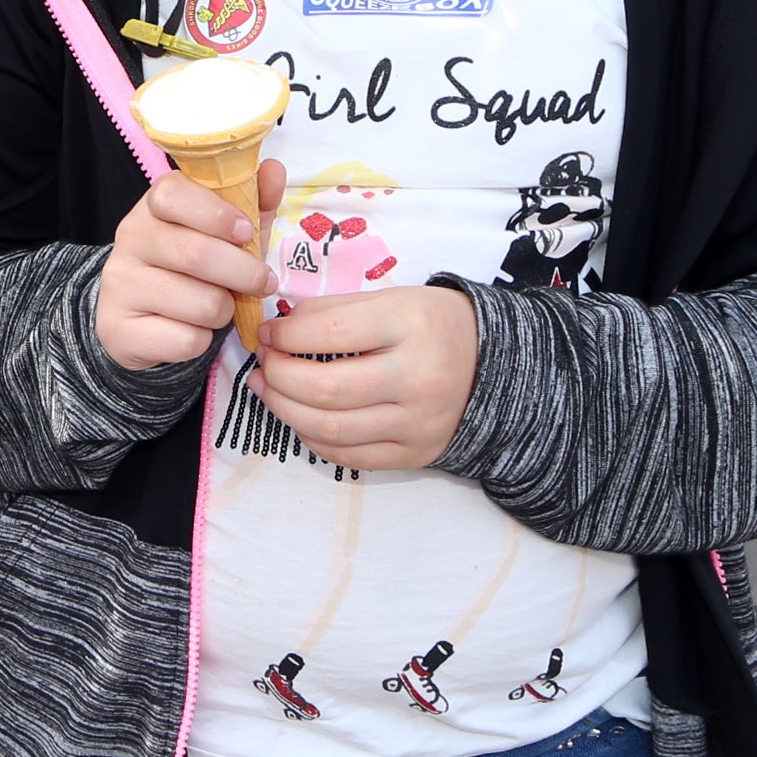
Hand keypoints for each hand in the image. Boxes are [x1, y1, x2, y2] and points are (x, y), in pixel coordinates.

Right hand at [93, 159, 286, 370]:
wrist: (137, 320)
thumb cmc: (192, 268)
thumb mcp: (224, 232)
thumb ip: (251, 201)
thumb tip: (274, 168)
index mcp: (152, 208)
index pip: (172, 194)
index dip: (216, 213)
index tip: (245, 232)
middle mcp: (130, 240)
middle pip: (196, 254)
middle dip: (245, 273)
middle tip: (263, 283)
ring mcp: (121, 285)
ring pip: (200, 303)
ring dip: (226, 311)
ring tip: (220, 306)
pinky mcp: (121, 329)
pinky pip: (187, 340)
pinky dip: (204, 340)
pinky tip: (193, 330)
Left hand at [252, 285, 479, 469]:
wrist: (494, 367)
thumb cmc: (431, 325)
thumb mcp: (390, 299)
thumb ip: (334, 310)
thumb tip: (280, 329)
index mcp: (409, 326)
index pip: (330, 334)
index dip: (285, 336)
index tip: (267, 333)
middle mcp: (417, 378)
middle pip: (325, 388)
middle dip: (278, 376)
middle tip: (262, 362)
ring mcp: (418, 423)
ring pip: (332, 428)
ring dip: (284, 409)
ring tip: (266, 389)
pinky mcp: (415, 454)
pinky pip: (349, 456)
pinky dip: (312, 438)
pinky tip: (298, 417)